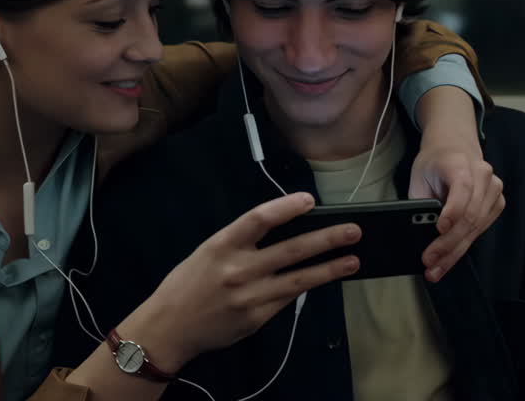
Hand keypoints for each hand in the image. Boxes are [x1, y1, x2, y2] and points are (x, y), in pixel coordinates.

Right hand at [119, 192, 359, 372]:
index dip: (286, 207)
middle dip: (326, 239)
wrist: (170, 326)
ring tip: (353, 260)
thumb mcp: (209, 252)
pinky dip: (308, 286)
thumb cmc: (188, 283)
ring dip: (329, 269)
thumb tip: (285, 230)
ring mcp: (250, 296)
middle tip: (354, 230)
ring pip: (299, 279)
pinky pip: (288, 299)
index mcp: (222, 245)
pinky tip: (325, 278)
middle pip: (290, 250)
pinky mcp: (257, 317)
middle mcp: (238, 269)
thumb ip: (242, 243)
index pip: (259, 219)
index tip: (310, 200)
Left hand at [409, 142, 503, 283]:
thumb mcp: (419, 176)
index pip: (462, 188)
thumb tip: (419, 232)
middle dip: (448, 243)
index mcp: (460, 163)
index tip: (439, 229)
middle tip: (430, 262)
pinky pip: (481, 228)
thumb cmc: (433, 163)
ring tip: (436, 268)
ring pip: (476, 226)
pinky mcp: (498, 202)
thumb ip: (421, 201)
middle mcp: (483, 175)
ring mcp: (494, 189)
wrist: (454, 147)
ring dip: (455, 251)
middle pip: (469, 215)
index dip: (452, 211)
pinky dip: (464, 245)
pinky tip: (450, 258)